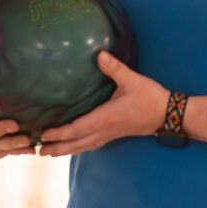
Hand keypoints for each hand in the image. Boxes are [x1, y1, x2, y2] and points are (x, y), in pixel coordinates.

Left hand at [38, 51, 168, 156]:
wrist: (168, 114)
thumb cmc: (149, 97)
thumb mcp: (132, 80)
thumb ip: (114, 68)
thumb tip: (99, 54)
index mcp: (106, 118)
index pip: (78, 129)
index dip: (60, 134)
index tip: (44, 135)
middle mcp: (105, 130)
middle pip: (77, 143)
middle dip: (57, 147)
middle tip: (38, 151)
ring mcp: (110, 135)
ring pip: (84, 146)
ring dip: (66, 150)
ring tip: (50, 153)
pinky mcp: (115, 135)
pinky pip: (92, 144)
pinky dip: (79, 147)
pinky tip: (75, 146)